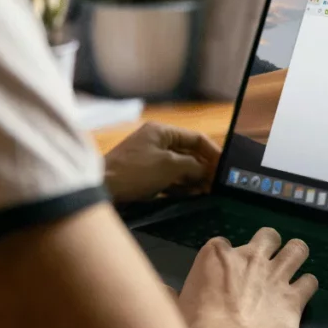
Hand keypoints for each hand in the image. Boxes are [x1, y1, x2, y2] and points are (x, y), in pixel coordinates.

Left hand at [104, 123, 220, 203]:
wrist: (103, 188)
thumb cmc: (135, 172)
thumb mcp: (170, 166)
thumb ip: (193, 166)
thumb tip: (207, 171)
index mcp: (162, 131)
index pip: (196, 138)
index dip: (213, 152)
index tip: (224, 168)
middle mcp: (156, 142)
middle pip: (189, 154)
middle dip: (204, 168)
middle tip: (217, 184)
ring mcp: (150, 159)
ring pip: (180, 168)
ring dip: (194, 179)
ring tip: (207, 192)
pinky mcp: (145, 176)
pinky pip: (169, 179)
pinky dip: (181, 187)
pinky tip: (192, 196)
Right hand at [177, 228, 318, 327]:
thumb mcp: (175, 308)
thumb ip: (170, 295)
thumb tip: (157, 289)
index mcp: (216, 256)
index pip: (222, 243)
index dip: (225, 257)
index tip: (224, 271)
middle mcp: (250, 258)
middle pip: (268, 236)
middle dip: (269, 244)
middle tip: (265, 260)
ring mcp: (276, 275)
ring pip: (297, 249)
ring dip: (295, 255)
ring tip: (292, 265)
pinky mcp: (295, 298)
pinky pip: (310, 282)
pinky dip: (306, 286)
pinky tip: (301, 294)